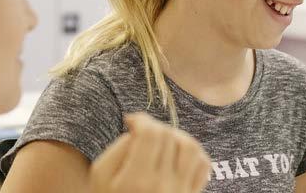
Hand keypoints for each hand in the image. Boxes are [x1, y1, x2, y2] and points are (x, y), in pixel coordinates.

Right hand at [89, 113, 210, 192]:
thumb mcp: (101, 176)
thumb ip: (119, 148)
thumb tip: (140, 128)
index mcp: (136, 181)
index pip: (151, 134)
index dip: (142, 120)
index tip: (132, 121)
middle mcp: (163, 187)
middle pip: (169, 136)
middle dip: (155, 127)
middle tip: (143, 133)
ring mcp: (181, 192)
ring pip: (191, 146)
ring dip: (176, 136)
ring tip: (162, 141)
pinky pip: (203, 164)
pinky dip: (193, 153)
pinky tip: (176, 155)